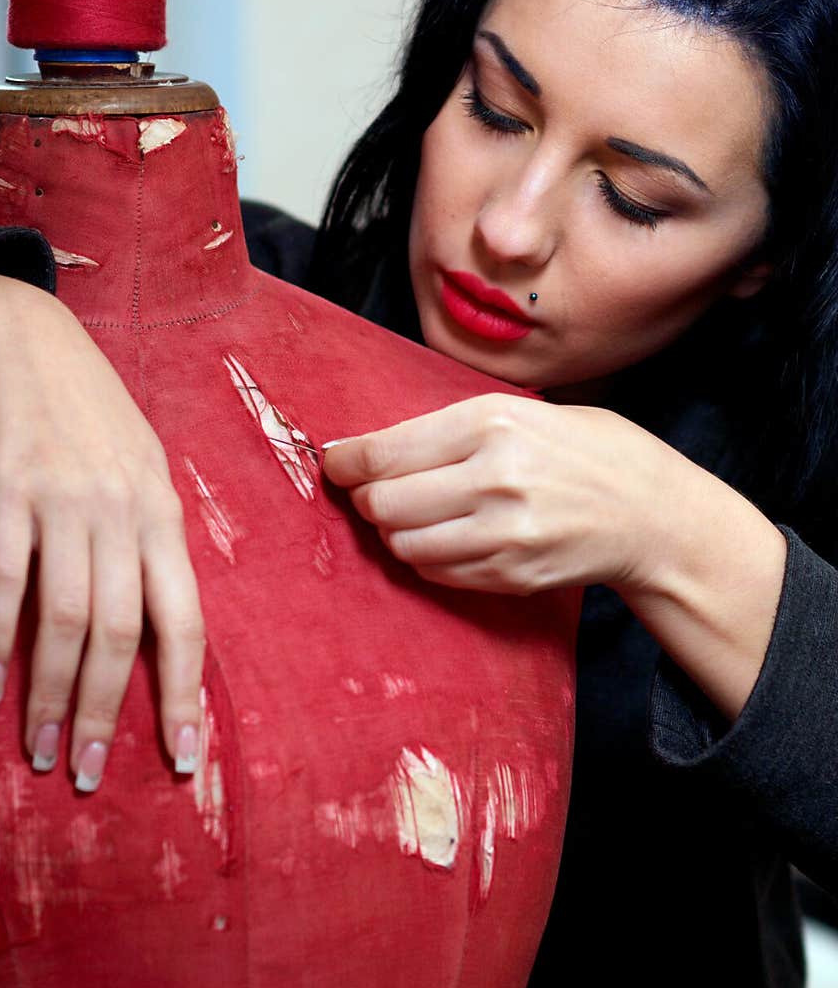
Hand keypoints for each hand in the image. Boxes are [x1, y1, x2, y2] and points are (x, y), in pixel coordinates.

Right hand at [0, 272, 204, 787]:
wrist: (23, 338)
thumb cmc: (88, 411)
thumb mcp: (142, 466)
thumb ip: (152, 537)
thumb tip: (161, 614)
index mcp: (163, 514)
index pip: (186, 619)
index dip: (186, 694)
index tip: (183, 758)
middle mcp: (124, 513)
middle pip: (125, 634)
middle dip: (109, 714)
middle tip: (91, 776)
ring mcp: (66, 502)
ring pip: (68, 620)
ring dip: (52, 695)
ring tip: (42, 751)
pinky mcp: (10, 491)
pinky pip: (5, 582)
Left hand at [322, 393, 665, 594]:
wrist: (651, 513)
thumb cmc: (587, 452)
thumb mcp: (524, 412)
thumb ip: (450, 428)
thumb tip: (372, 448)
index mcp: (491, 423)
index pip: (385, 451)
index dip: (346, 462)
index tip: (335, 464)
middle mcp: (494, 478)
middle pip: (383, 503)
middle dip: (366, 500)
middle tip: (374, 494)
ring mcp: (503, 534)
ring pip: (403, 544)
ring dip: (394, 533)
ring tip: (413, 518)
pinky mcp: (511, 575)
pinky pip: (436, 572)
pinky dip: (426, 557)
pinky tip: (447, 539)